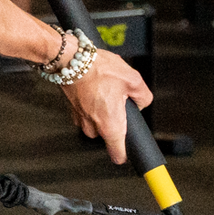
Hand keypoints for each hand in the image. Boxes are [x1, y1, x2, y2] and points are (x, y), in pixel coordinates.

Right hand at [58, 50, 154, 164]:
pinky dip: (91, 106)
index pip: (118, 154)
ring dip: (102, 114)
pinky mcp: (71, 111)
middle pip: (109, 136)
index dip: (126, 153)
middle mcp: (93, 126)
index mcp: (110, 124)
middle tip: (118, 103)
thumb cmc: (97, 69)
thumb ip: (143, 96)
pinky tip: (94, 90)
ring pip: (96, 125)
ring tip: (104, 93)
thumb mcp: (132, 79)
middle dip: (115, 122)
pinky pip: (86, 115)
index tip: (129, 149)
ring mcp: (80, 120)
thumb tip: (141, 103)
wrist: (70, 60)